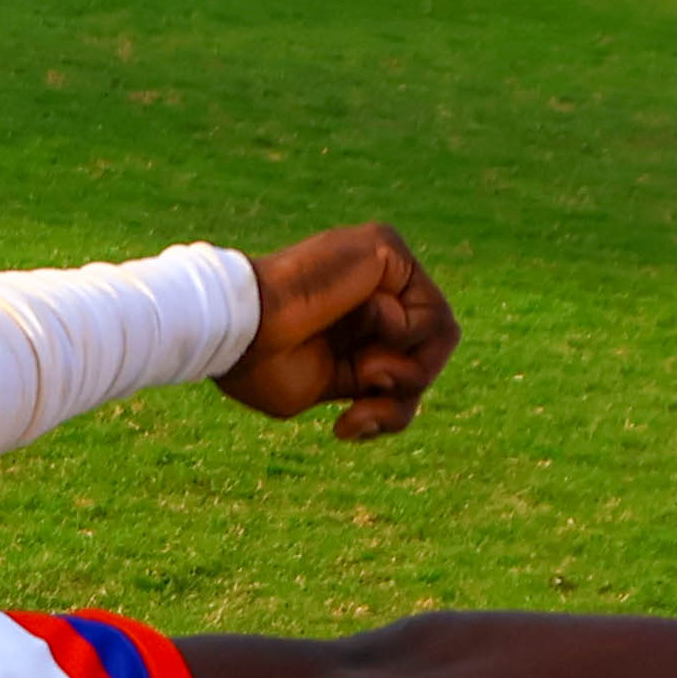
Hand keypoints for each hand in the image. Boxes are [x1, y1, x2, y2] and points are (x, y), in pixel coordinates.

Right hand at [213, 223, 456, 442]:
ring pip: (440, 334)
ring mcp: (383, 264)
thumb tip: (413, 377)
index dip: (389, 407)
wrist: (236, 329)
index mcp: (355, 318)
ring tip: (365, 373)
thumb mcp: (330, 388)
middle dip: (403, 395)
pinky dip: (404, 336)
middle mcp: (374, 286)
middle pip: (430, 351)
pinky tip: (363, 321)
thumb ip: (377, 384)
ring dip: (408, 371)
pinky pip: (431, 310)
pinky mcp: (388, 249)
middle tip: (357, 414)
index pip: (405, 365)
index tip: (344, 428)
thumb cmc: (261, 362)